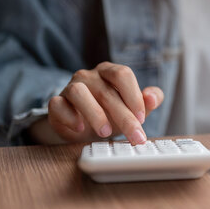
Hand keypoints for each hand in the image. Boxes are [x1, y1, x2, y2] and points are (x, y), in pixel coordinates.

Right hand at [47, 62, 163, 143]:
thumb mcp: (134, 109)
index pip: (123, 74)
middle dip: (124, 117)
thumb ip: (149, 101)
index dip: (134, 96)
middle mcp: (89, 76)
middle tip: (134, 136)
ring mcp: (70, 87)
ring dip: (94, 113)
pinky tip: (80, 128)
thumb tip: (153, 97)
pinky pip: (57, 104)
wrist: (84, 128)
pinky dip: (69, 116)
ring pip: (78, 92)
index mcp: (109, 72)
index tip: (142, 119)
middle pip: (106, 91)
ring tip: (105, 132)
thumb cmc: (112, 114)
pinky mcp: (56, 103)